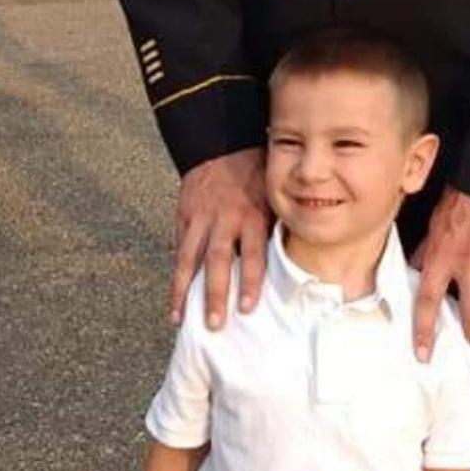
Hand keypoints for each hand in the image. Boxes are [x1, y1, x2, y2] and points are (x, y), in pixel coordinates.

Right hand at [170, 147, 269, 328]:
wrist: (221, 146)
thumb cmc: (256, 176)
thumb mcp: (272, 196)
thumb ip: (276, 228)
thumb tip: (296, 263)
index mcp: (251, 215)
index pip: (252, 254)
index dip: (249, 281)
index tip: (247, 308)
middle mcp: (224, 219)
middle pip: (217, 261)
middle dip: (215, 294)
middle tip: (214, 324)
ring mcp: (200, 219)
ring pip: (189, 259)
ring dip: (183, 292)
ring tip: (179, 320)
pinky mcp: (183, 217)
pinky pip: (178, 249)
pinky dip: (175, 275)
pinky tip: (174, 299)